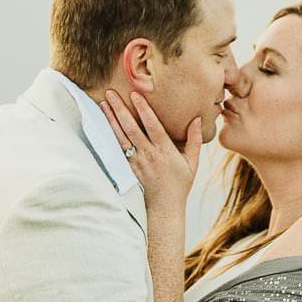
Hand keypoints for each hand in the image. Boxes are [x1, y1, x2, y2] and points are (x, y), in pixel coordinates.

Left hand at [100, 90, 201, 209]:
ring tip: (103, 103)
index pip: (152, 126)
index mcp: (165, 151)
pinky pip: (117, 148)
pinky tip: (105, 122)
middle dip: (120, 109)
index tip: (135, 94)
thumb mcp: (193, 162)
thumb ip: (195, 140)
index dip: (143, 110)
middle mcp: (148, 155)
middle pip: (131, 129)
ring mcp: (136, 162)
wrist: (164, 208)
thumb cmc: (180, 184)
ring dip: (111, 119)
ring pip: (120, 137)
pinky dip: (110, 134)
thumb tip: (197, 119)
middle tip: (110, 92)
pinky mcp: (128, 167)